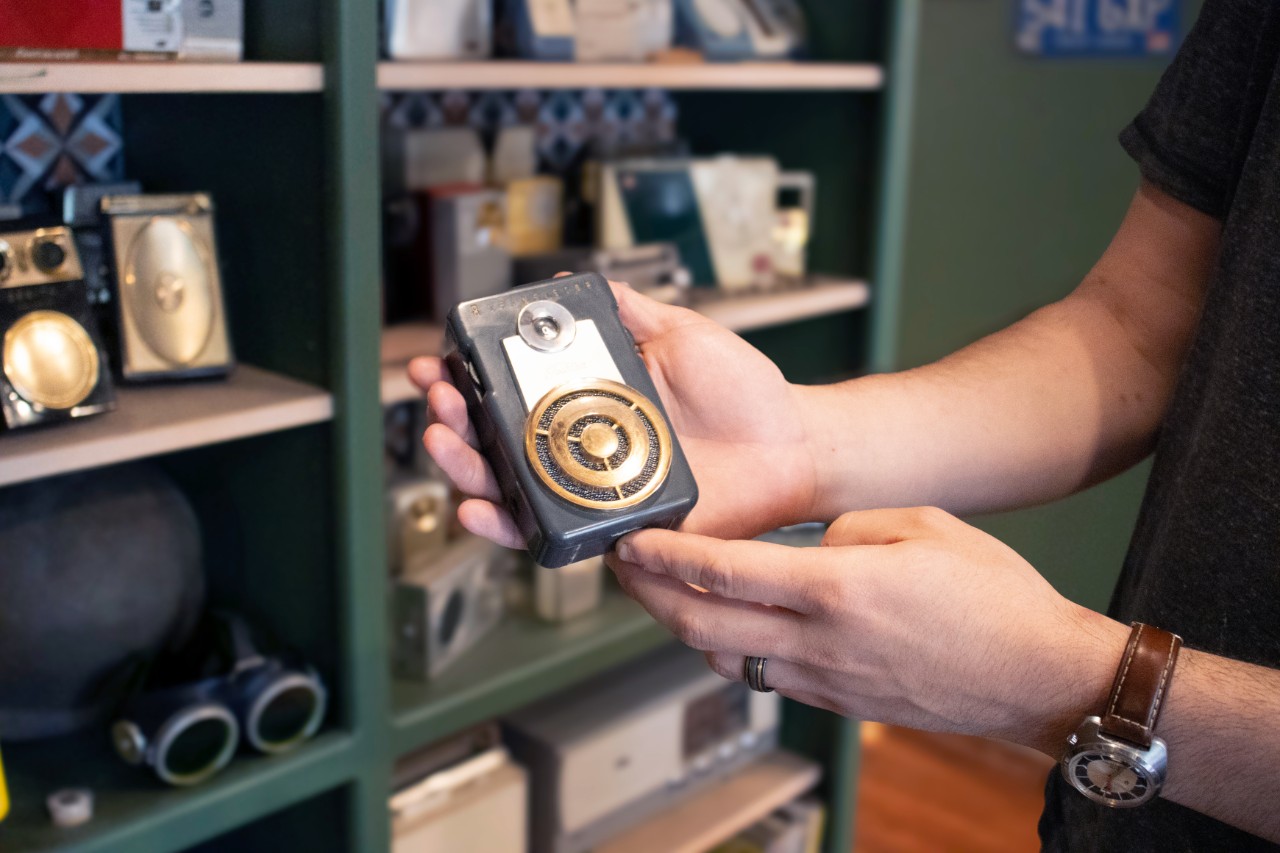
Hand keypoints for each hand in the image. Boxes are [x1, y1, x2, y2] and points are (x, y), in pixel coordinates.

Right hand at [408, 281, 818, 547]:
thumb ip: (628, 312)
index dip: (467, 381)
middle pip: (494, 442)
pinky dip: (507, 526)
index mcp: (588, 403)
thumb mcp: (681, 334)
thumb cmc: (743, 394)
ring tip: (444, 441)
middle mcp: (579, 449)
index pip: (510, 394)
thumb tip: (568, 283)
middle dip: (453, 421)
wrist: (790, 445)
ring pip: (507, 488)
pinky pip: (548, 534)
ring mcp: (591, 491)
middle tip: (438, 398)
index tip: (440, 362)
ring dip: (465, 467)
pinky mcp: (611, 529)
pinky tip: (480, 507)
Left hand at [609, 506, 1128, 753]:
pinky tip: (731, 626)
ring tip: (667, 594)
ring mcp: (826, 680)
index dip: (666, 555)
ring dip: (684, 627)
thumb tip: (808, 542)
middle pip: (702, 626)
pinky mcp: (838, 703)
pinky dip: (731, 650)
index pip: (723, 571)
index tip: (632, 541)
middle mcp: (820, 641)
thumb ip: (849, 527)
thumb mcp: (922, 526)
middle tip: (626, 568)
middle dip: (651, 596)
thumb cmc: (994, 597)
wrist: (1038, 676)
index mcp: (837, 588)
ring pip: (725, 659)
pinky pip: (764, 678)